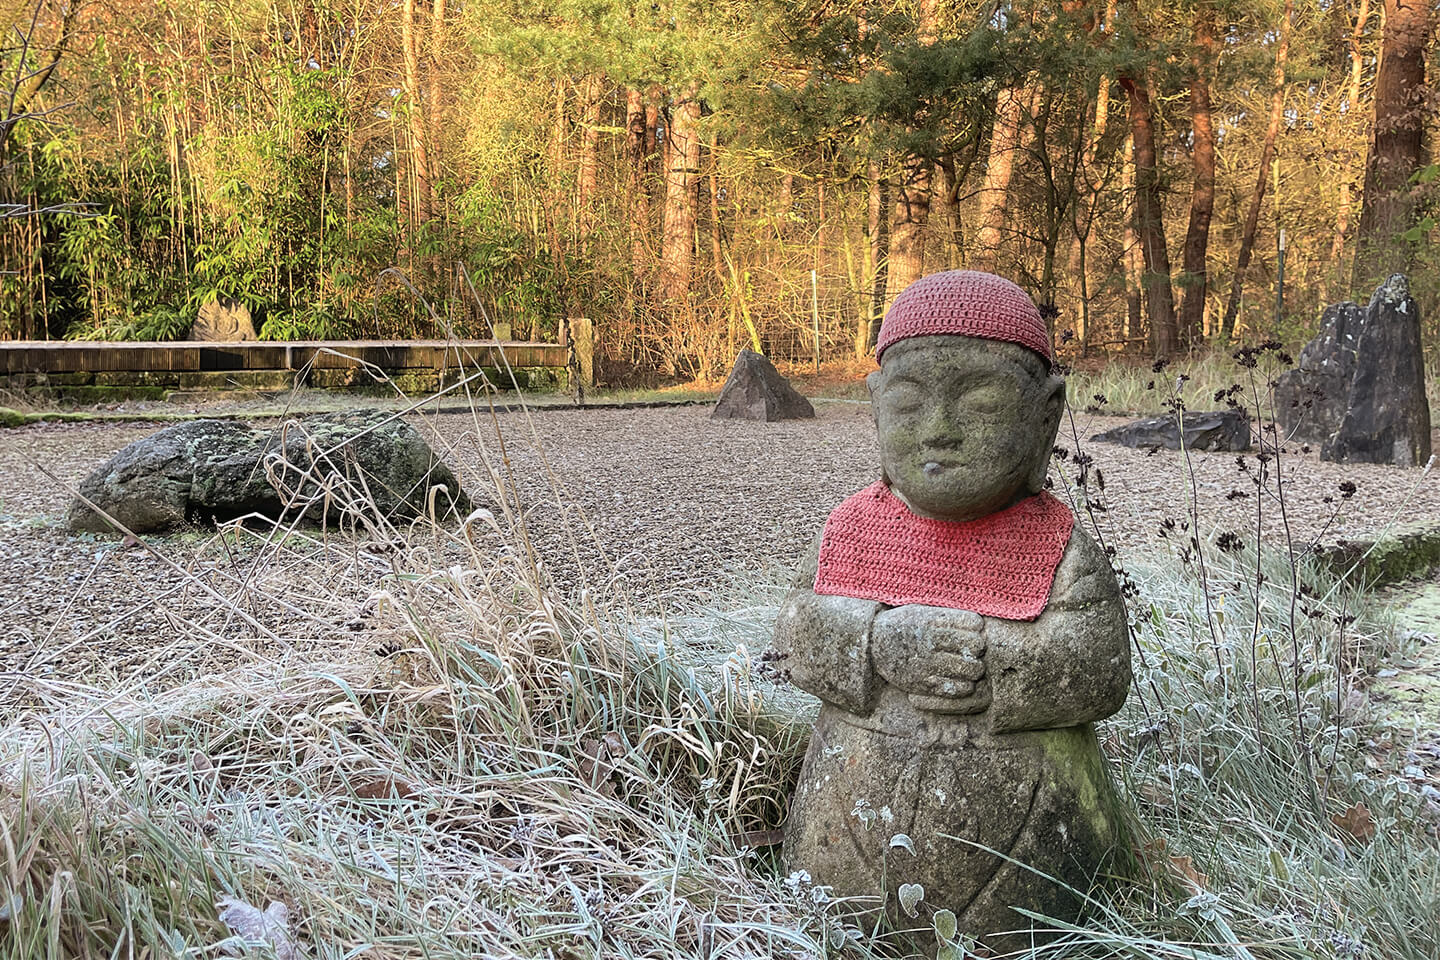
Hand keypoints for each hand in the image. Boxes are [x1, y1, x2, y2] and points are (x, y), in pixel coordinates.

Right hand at [870, 606, 990, 713]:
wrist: (872, 645)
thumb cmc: (903, 625)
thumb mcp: (921, 609)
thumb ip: (946, 613)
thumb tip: (979, 621)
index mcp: (931, 620)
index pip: (973, 623)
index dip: (976, 627)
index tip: (972, 629)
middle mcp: (930, 642)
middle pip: (976, 646)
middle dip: (978, 648)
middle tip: (972, 649)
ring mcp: (927, 664)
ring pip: (971, 669)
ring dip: (974, 668)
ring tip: (967, 665)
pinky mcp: (924, 684)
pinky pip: (957, 689)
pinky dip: (965, 685)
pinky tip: (960, 679)